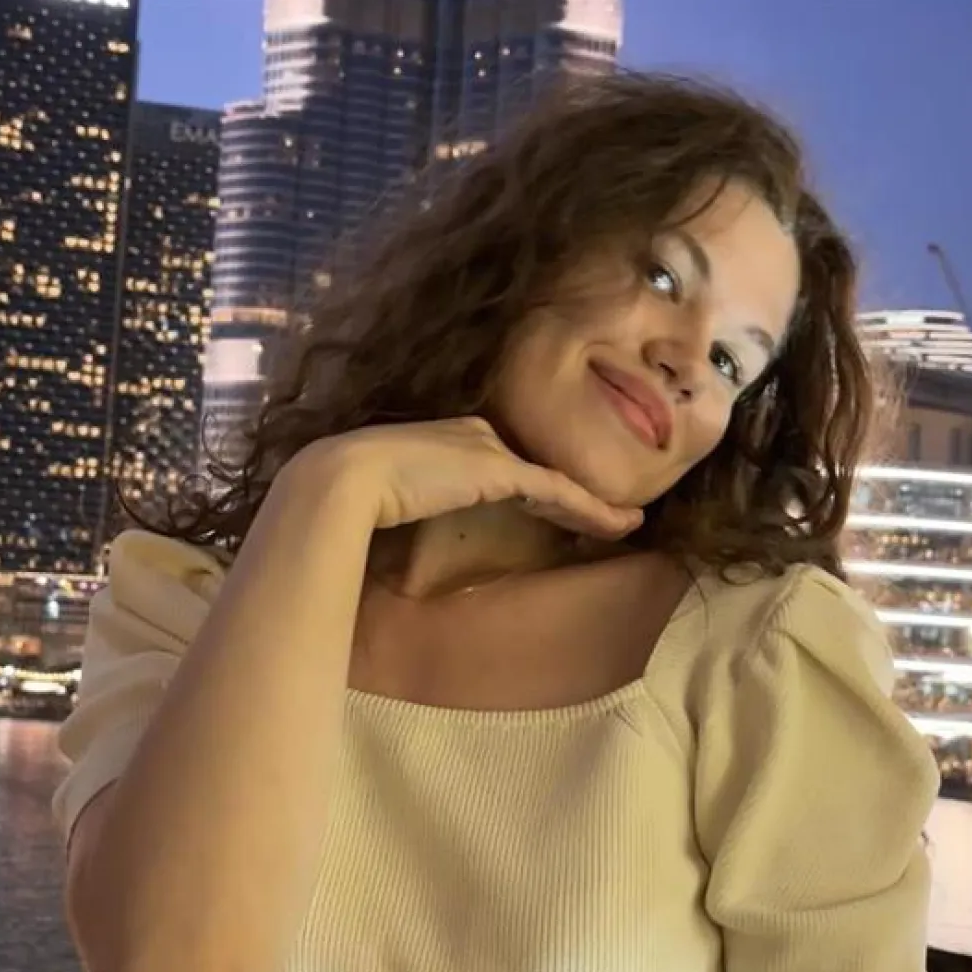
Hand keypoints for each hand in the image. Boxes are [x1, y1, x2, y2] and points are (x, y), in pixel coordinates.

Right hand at [286, 417, 644, 539]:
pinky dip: (594, 511)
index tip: (560, 510)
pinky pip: (561, 493)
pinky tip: (622, 526)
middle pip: (538, 468)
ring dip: (595, 506)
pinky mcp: (501, 470)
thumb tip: (403, 536)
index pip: (508, 465)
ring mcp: (491, 449)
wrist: (343, 480)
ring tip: (629, 524)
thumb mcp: (387, 498)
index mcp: (450, 439)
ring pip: (557, 481)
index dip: (537, 488)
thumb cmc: (352, 496)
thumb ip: (409, 506)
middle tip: (608, 517)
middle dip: (573, 493)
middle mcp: (477, 435)